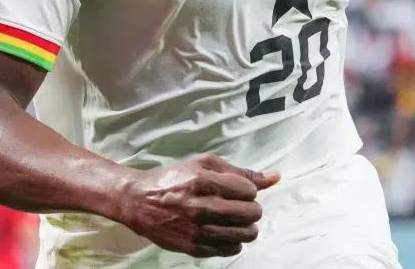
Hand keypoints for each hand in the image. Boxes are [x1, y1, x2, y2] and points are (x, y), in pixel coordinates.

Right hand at [115, 153, 279, 258]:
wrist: (139, 202)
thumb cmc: (174, 178)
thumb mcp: (204, 165)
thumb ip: (240, 171)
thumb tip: (275, 177)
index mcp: (205, 182)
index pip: (249, 191)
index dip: (248, 190)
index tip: (238, 191)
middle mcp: (202, 207)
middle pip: (251, 214)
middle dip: (251, 209)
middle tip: (239, 206)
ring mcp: (198, 230)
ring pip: (245, 234)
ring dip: (246, 226)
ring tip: (235, 220)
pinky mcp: (194, 248)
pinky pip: (230, 249)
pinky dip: (233, 241)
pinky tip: (223, 231)